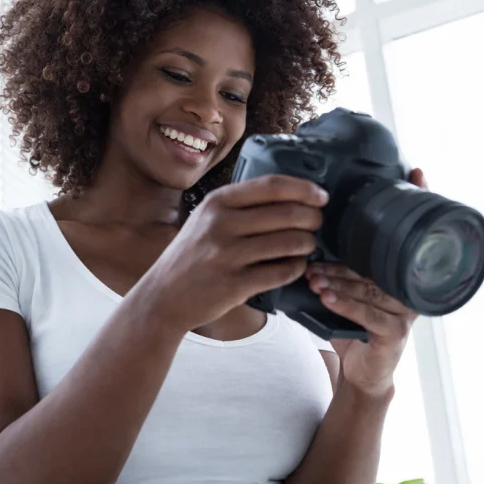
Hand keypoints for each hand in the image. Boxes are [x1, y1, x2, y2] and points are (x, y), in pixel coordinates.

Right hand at [138, 174, 328, 332]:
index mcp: (217, 202)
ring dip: (308, 245)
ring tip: (307, 247)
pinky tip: (295, 267)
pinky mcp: (234, 284)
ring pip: (290, 243)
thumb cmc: (191, 256)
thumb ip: (239, 205)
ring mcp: (227, 255)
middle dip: (313, 219)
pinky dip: (296, 269)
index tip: (321, 196)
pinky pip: (282, 272)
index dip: (304, 189)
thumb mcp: (205, 219)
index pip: (272, 186)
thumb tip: (291, 194)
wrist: (162, 297)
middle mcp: (221, 224)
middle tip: (317, 224)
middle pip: (288, 213)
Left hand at [304, 168, 429, 395]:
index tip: (414, 174)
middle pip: (380, 260)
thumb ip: (344, 260)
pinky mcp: (393, 334)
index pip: (407, 234)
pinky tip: (326, 295)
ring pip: (368, 287)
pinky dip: (344, 304)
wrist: (361, 371)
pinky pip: (366, 314)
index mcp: (400, 271)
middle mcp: (407, 287)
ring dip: (338, 278)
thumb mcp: (350, 286)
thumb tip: (316, 224)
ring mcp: (404, 311)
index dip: (414, 203)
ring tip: (313, 272)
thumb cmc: (355, 323)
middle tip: (317, 245)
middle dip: (349, 252)